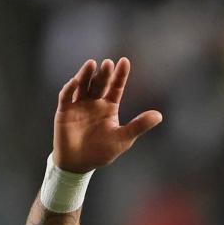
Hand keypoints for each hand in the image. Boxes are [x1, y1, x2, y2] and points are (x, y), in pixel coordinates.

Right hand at [54, 58, 161, 172]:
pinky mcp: (64, 111)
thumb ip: (139, 125)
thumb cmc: (102, 151)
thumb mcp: (124, 138)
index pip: (116, 87)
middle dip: (104, 74)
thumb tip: (159, 115)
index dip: (120, 75)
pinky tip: (76, 82)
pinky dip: (70, 89)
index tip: (125, 61)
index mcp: (109, 107)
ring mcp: (79, 105)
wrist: (80, 163)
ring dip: (85, 75)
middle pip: (100, 84)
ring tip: (92, 63)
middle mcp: (94, 102)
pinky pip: (66, 96)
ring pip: (83, 86)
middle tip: (108, 63)